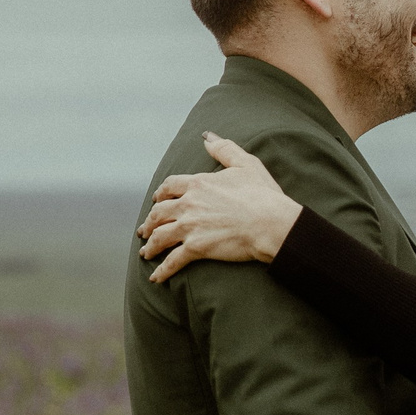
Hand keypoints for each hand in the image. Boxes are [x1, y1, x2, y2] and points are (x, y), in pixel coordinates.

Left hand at [139, 133, 305, 282]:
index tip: (157, 200)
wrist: (271, 222)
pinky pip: (172, 260)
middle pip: (159, 213)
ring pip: (160, 236)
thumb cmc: (263, 194)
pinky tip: (155, 277)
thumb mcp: (245, 163)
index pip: (170, 187)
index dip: (161, 194)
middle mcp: (189, 204)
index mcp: (198, 183)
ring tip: (146, 253)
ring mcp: (190, 226)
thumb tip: (206, 137)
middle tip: (144, 230)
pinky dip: (162, 270)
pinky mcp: (196, 248)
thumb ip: (223, 149)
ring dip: (150, 246)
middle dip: (149, 222)